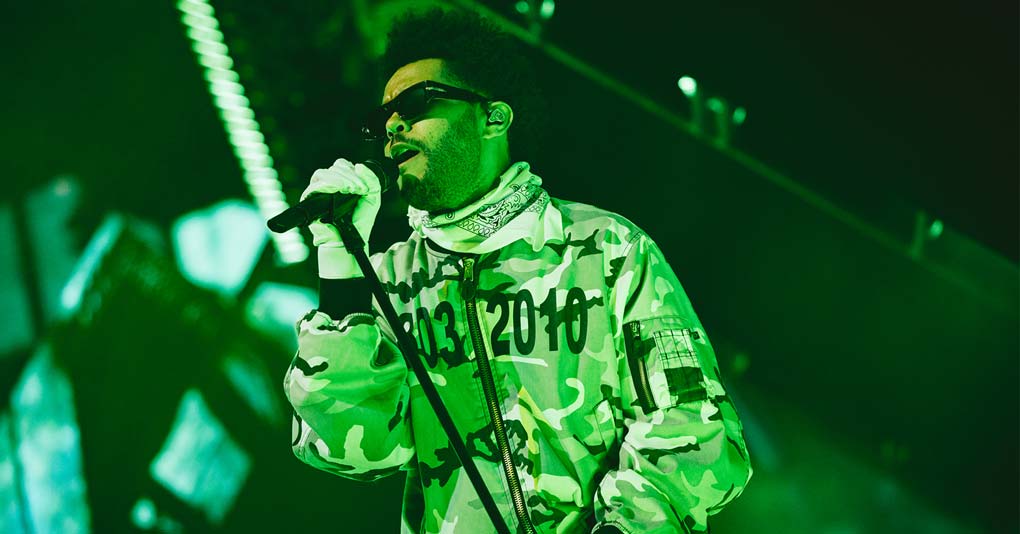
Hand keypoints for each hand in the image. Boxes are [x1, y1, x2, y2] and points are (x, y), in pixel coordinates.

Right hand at [301, 158, 382, 278]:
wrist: (352, 238)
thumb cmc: (361, 220)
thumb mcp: (373, 198)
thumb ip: (372, 181)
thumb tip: (359, 165)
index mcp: (343, 182)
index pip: (342, 165)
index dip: (352, 170)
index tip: (363, 186)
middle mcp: (329, 184)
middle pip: (334, 168)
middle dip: (349, 176)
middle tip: (360, 189)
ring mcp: (318, 191)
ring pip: (322, 173)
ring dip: (339, 178)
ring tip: (350, 189)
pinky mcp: (310, 200)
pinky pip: (315, 186)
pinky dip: (328, 184)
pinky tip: (339, 189)